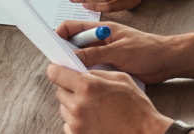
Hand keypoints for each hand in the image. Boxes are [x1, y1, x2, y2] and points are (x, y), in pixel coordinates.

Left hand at [47, 64, 175, 133]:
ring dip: (74, 106)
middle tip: (86, 92)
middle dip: (70, 89)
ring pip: (64, 108)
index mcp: (87, 87)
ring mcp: (77, 124)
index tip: (58, 70)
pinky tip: (93, 120)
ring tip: (94, 108)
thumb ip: (98, 73)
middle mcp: (78, 106)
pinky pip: (68, 124)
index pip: (56, 73)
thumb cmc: (137, 108)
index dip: (57, 70)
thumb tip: (82, 72)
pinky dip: (77, 121)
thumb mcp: (121, 79)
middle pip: (60, 91)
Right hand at [55, 21, 190, 84]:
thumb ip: (95, 54)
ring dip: (77, 67)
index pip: (72, 27)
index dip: (59, 35)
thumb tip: (73, 58)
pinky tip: (88, 81)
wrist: (166, 62)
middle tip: (62, 65)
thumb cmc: (148, 50)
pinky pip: (91, 71)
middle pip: (73, 45)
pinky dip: (87, 76)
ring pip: (81, 60)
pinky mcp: (108, 67)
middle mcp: (99, 41)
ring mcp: (103, 54)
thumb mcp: (120, 51)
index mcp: (101, 30)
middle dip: (65, 54)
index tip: (52, 46)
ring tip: (76, 74)